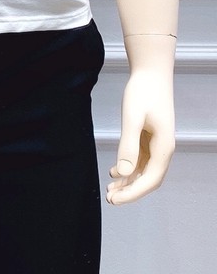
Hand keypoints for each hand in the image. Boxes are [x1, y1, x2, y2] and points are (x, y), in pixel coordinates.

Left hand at [106, 67, 175, 204]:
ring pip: (145, 172)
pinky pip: (141, 161)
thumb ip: (128, 145)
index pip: (151, 179)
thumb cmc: (142, 92)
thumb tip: (124, 173)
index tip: (115, 200)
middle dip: (131, 192)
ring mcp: (157, 144)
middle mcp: (164, 149)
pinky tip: (114, 174)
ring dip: (129, 183)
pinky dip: (129, 170)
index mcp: (164, 147)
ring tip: (109, 191)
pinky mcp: (149, 138)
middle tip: (110, 199)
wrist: (150, 73)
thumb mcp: (132, 118)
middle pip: (150, 179)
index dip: (133, 193)